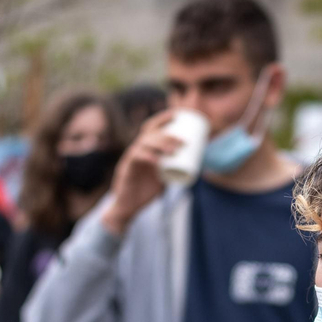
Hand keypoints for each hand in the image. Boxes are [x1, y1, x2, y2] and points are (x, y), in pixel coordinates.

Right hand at [100, 109, 181, 235]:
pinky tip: (156, 160)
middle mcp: (136, 150)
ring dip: (159, 144)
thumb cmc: (146, 190)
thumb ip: (174, 169)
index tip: (177, 114)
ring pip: (143, 144)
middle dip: (167, 134)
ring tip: (174, 150)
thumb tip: (196, 163)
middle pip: (150, 134)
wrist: (129, 206)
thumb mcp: (163, 177)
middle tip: (183, 141)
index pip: (151, 128)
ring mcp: (130, 159)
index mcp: (144, 148)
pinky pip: (135, 159)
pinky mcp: (126, 170)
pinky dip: (146, 157)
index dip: (162, 118)